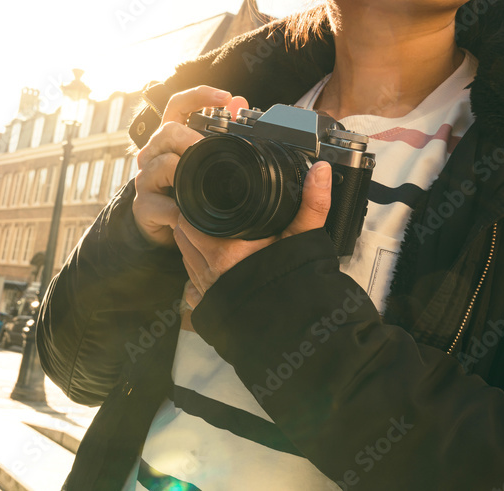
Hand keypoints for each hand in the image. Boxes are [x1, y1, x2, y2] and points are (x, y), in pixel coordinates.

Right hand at [133, 86, 248, 246]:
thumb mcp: (199, 161)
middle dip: (193, 140)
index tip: (225, 97)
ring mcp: (145, 178)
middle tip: (208, 153)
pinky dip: (179, 210)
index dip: (199, 96)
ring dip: (185, 175)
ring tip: (197, 187)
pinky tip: (187, 214)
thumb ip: (218, 133)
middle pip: (167, 131)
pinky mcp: (142, 204)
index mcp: (168, 139)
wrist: (158, 225)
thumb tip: (239, 102)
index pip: (178, 105)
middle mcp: (153, 153)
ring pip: (163, 164)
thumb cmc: (180, 189)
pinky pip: (162, 203)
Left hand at [175, 161, 332, 307]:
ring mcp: (206, 290)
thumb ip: (312, 203)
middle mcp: (211, 271)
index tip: (204, 201)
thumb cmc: (297, 282)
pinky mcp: (208, 306)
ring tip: (210, 236)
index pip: (189, 220)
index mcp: (228, 250)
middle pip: (183, 236)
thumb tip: (321, 171)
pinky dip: (195, 273)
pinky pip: (189, 286)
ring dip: (191, 245)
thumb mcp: (305, 238)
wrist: (299, 325)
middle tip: (208, 215)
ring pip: (184, 257)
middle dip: (191, 223)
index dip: (194, 208)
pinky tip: (211, 266)